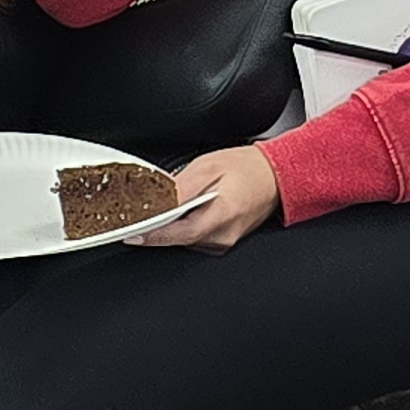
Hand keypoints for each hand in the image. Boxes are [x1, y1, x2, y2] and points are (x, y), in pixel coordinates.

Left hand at [137, 146, 279, 249]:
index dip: (153, 235)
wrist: (277, 176)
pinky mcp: (222, 242)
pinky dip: (184, 226)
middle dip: (160, 226)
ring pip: (184, 240)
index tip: (131, 234)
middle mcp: (222, 237)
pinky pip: (194, 238)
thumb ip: (181, 187)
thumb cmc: (249, 168)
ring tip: (175, 204)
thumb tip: (156, 203)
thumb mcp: (209, 166)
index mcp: (221, 216)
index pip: (178, 234)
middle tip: (146, 211)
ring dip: (172, 225)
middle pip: (177, 239)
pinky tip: (188, 210)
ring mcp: (223, 242)